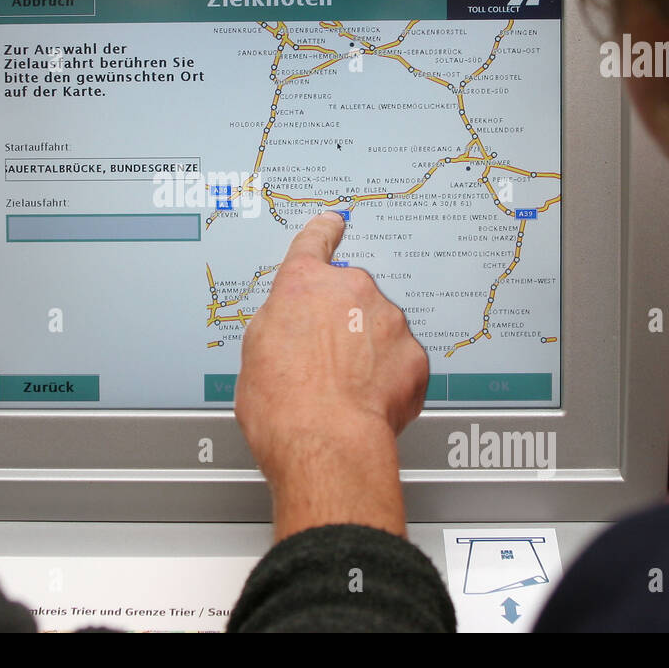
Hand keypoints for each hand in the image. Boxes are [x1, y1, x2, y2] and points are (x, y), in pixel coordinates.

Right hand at [234, 211, 429, 539]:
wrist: (324, 443)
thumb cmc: (282, 405)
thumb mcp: (254, 351)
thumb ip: (278, 320)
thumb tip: (292, 324)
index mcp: (303, 284)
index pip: (315, 242)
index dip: (324, 232)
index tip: (334, 224)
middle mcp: (351, 291)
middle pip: (350, 296)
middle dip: (342, 322)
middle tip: (323, 362)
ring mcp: (388, 320)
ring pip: (379, 328)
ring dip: (367, 351)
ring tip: (344, 390)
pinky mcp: (414, 355)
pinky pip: (402, 361)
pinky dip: (389, 378)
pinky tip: (367, 401)